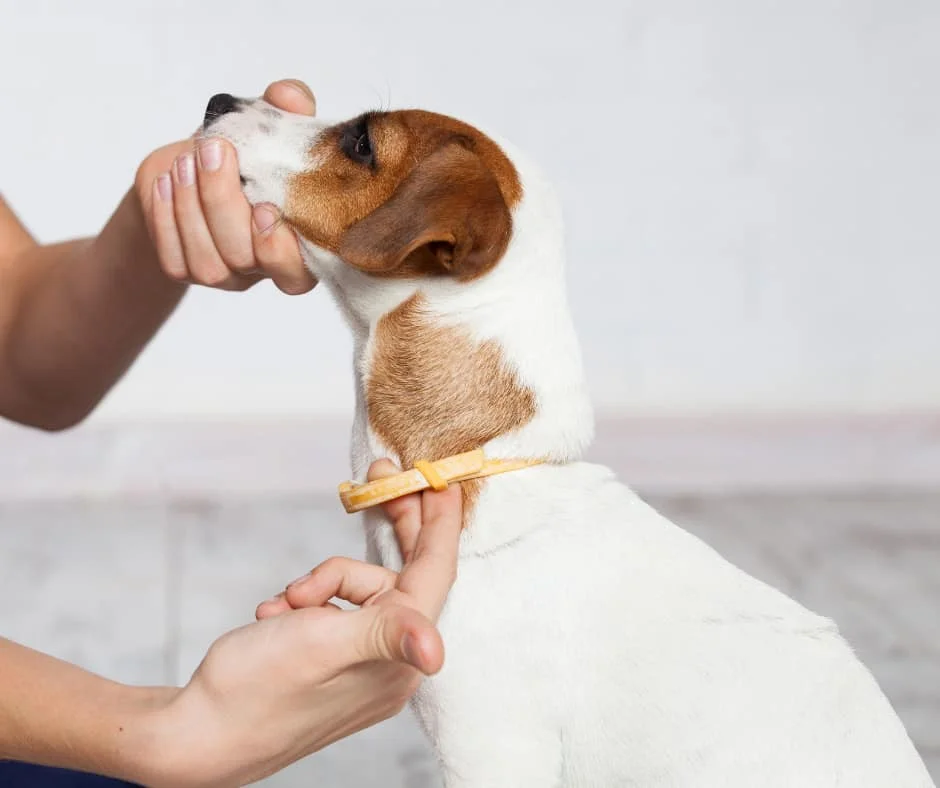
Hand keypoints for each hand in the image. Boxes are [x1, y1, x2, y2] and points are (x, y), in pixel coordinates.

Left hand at [134, 79, 316, 294]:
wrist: (194, 167)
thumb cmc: (245, 153)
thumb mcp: (269, 124)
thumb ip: (287, 108)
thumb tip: (290, 97)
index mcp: (298, 245)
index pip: (297, 276)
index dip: (279, 250)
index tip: (263, 206)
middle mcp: (263, 270)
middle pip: (244, 259)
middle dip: (223, 204)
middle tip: (213, 151)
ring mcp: (226, 276)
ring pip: (208, 263)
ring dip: (191, 208)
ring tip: (184, 162)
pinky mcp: (186, 270)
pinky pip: (174, 259)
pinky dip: (166, 218)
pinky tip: (165, 183)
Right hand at [144, 460, 461, 787]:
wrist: (194, 735)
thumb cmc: (254, 691)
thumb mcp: (321, 647)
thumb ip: (383, 633)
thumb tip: (436, 653)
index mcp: (398, 658)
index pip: (434, 574)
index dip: (440, 523)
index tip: (442, 477)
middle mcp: (388, 662)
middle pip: (402, 574)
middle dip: (390, 524)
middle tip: (381, 474)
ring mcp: (361, 662)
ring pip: (357, 588)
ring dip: (320, 582)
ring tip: (285, 603)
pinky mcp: (333, 660)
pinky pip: (332, 608)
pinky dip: (303, 602)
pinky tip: (272, 617)